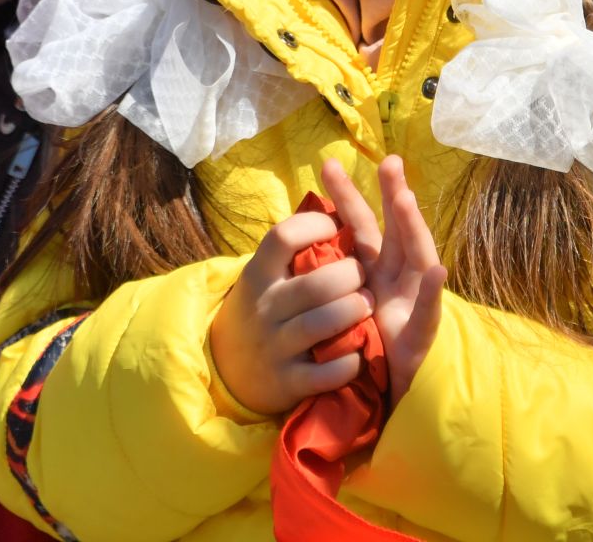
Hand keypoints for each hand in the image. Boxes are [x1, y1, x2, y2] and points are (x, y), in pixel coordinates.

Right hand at [209, 208, 370, 415]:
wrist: (226, 369)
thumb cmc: (263, 309)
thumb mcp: (265, 276)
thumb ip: (294, 251)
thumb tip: (338, 209)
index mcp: (259, 274)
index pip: (283, 237)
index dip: (315, 225)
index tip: (336, 228)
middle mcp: (264, 308)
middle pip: (316, 284)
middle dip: (351, 276)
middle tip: (363, 276)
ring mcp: (274, 347)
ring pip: (322, 324)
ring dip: (354, 312)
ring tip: (367, 305)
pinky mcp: (287, 382)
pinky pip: (325, 372)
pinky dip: (348, 362)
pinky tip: (357, 352)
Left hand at [323, 156, 447, 406]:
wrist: (392, 400)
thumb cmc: (369, 352)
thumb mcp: (348, 311)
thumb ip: (335, 280)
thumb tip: (307, 247)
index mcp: (374, 274)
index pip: (360, 229)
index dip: (347, 198)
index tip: (328, 165)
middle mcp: (396, 282)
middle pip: (396, 232)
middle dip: (393, 195)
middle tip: (390, 161)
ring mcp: (412, 305)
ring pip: (417, 258)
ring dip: (413, 228)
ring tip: (406, 198)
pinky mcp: (420, 337)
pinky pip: (427, 313)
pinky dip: (431, 292)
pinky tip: (437, 270)